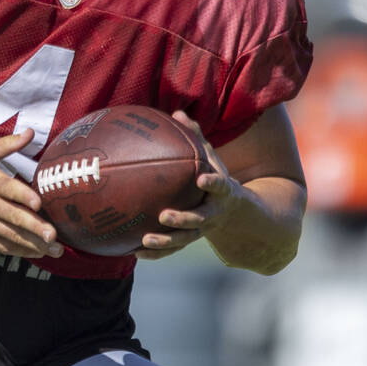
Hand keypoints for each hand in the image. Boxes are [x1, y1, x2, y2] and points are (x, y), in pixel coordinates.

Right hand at [0, 130, 62, 258]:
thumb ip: (8, 144)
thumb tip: (31, 132)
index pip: (9, 189)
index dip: (24, 196)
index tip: (39, 204)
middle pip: (14, 217)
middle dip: (35, 228)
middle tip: (54, 236)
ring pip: (10, 236)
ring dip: (33, 244)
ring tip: (54, 250)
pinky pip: (0, 246)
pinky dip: (18, 251)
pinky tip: (35, 253)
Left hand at [134, 111, 245, 260]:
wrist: (232, 212)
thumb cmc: (213, 176)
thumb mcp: (210, 157)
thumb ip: (195, 137)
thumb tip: (177, 112)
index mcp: (222, 192)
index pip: (220, 186)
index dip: (213, 183)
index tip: (201, 179)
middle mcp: (214, 213)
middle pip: (200, 219)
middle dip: (183, 219)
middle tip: (164, 215)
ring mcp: (202, 230)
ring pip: (185, 239)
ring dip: (166, 242)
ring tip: (145, 240)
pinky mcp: (190, 240)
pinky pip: (172, 250)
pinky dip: (155, 253)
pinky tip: (134, 252)